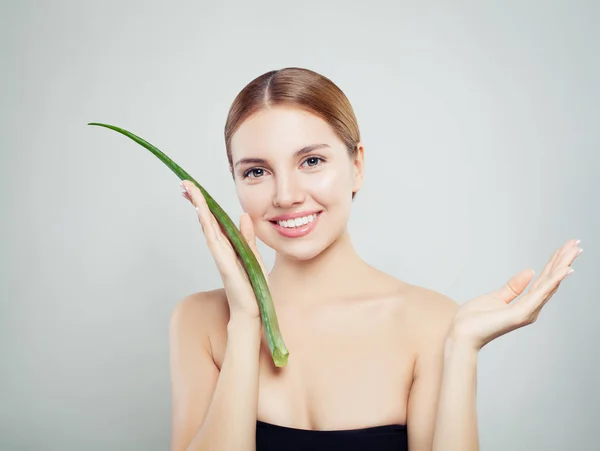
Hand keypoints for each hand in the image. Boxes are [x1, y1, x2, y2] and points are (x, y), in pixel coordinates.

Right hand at [181, 180, 266, 320]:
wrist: (253, 311)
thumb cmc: (253, 286)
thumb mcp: (252, 255)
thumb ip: (247, 236)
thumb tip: (242, 216)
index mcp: (228, 245)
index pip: (213, 220)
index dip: (204, 203)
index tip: (194, 188)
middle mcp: (221, 249)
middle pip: (206, 220)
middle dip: (197, 201)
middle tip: (185, 183)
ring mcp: (221, 256)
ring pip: (207, 227)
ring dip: (200, 208)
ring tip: (191, 191)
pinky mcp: (225, 265)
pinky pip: (215, 242)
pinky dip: (207, 227)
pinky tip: (202, 213)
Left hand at [448, 238, 582, 351]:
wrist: (461, 333)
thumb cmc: (474, 320)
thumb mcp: (496, 297)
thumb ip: (514, 286)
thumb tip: (531, 271)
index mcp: (525, 304)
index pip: (544, 280)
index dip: (555, 264)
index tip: (565, 248)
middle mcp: (530, 308)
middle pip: (551, 280)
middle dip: (564, 261)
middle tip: (577, 243)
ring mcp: (527, 312)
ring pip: (550, 284)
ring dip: (563, 266)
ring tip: (575, 250)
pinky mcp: (521, 314)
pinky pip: (539, 294)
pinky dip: (553, 281)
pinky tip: (564, 270)